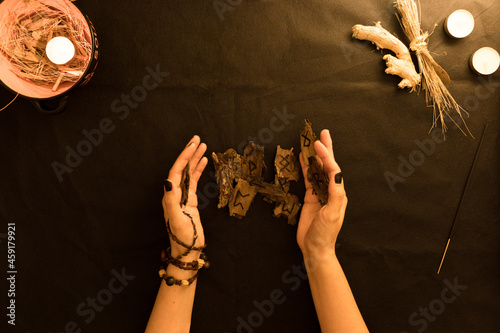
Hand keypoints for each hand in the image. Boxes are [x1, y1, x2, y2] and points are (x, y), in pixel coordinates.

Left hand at [162, 135, 207, 256]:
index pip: (177, 170)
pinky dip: (199, 170)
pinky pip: (194, 181)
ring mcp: (183, 196)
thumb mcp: (176, 218)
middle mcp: (174, 192)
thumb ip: (171, 199)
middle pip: (182, 168)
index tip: (192, 145)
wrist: (188, 248)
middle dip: (189, 153)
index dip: (184, 157)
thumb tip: (168, 181)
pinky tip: (203, 161)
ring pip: (189, 172)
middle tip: (197, 139)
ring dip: (195, 159)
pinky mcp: (191, 200)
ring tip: (203, 146)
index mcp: (169, 194)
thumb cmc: (181, 235)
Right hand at [297, 129, 346, 260]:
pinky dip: (306, 168)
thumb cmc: (324, 234)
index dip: (326, 156)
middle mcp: (331, 190)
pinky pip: (308, 179)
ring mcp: (320, 193)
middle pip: (328, 165)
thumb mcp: (332, 215)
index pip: (332, 169)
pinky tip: (302, 159)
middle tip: (323, 132)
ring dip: (315, 156)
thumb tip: (336, 175)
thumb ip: (335, 194)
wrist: (314, 248)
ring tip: (312, 141)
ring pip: (317, 170)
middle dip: (326, 149)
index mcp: (338, 193)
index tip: (317, 144)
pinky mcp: (310, 198)